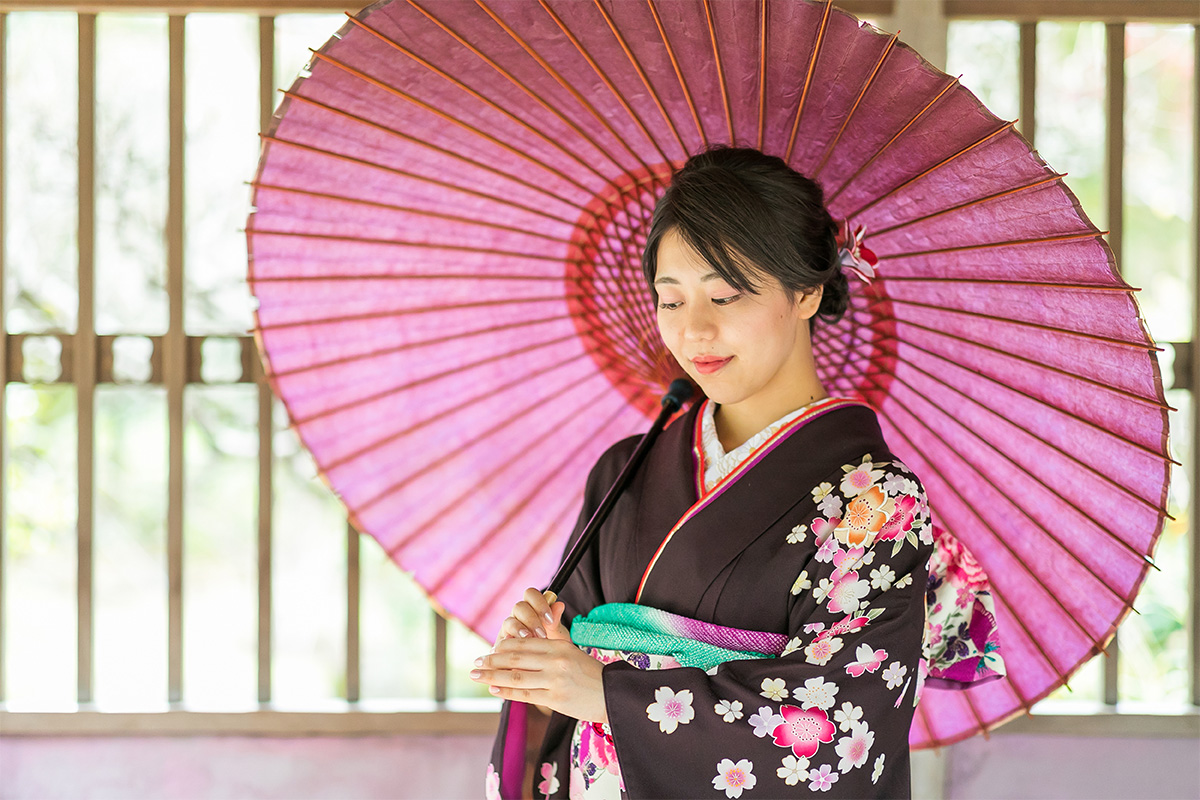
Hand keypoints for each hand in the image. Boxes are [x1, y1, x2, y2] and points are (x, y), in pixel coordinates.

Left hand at [471, 635, 608, 723]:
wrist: (612, 694)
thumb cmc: (588, 672)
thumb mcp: (571, 650)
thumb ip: (550, 640)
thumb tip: (527, 632)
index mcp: (559, 646)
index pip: (523, 644)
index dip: (502, 647)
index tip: (488, 650)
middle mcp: (555, 661)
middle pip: (515, 659)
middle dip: (491, 661)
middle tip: (475, 663)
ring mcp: (555, 680)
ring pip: (515, 677)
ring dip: (492, 676)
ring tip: (477, 676)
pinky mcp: (555, 699)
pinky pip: (525, 694)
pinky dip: (506, 692)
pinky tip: (494, 689)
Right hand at [495, 588, 568, 644]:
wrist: (541, 666)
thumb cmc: (550, 647)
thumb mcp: (557, 636)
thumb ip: (556, 621)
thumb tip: (560, 605)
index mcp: (532, 607)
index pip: (531, 594)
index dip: (539, 603)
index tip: (550, 619)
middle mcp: (518, 615)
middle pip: (519, 606)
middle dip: (531, 619)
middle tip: (542, 634)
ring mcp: (508, 628)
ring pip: (509, 621)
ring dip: (519, 629)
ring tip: (529, 639)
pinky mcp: (501, 643)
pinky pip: (501, 640)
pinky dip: (507, 643)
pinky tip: (515, 649)